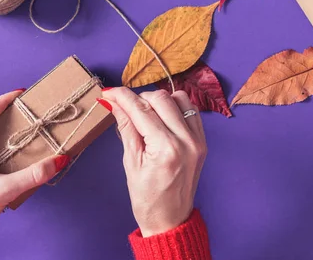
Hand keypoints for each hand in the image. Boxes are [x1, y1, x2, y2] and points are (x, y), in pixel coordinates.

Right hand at [99, 88, 206, 236]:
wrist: (170, 220)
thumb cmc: (146, 198)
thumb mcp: (131, 162)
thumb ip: (126, 128)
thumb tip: (113, 103)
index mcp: (166, 148)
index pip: (141, 110)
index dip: (122, 97)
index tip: (108, 92)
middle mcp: (186, 140)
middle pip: (161, 99)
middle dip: (139, 98)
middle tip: (125, 107)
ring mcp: (198, 140)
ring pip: (179, 99)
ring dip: (160, 101)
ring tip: (145, 115)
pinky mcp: (203, 141)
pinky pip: (191, 110)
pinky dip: (175, 108)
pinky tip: (162, 119)